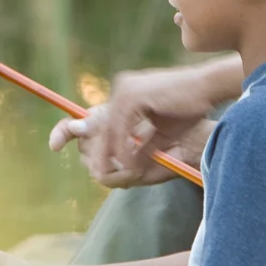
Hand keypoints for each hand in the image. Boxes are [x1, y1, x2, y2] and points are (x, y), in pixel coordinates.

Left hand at [48, 61, 234, 186]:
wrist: (210, 91)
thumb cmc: (190, 115)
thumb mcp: (159, 139)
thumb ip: (136, 153)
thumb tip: (110, 173)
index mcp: (123, 98)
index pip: (91, 118)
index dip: (68, 131)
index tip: (55, 146)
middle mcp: (119, 90)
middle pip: (93, 127)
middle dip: (97, 153)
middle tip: (103, 174)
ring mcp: (124, 90)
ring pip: (107, 132)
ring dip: (112, 157)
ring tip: (119, 175)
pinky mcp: (133, 96)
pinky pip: (121, 131)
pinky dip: (124, 151)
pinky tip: (129, 165)